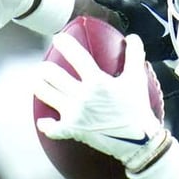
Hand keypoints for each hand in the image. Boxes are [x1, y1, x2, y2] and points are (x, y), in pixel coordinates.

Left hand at [35, 31, 171, 171]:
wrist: (139, 141)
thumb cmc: (138, 109)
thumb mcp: (137, 80)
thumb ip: (135, 56)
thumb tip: (133, 37)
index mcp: (97, 81)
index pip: (76, 56)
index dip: (65, 43)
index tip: (58, 39)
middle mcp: (82, 96)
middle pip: (51, 74)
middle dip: (45, 68)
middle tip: (45, 67)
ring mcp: (75, 113)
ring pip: (45, 94)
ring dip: (40, 86)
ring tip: (39, 83)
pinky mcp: (73, 130)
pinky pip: (51, 127)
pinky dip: (46, 125)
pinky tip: (44, 121)